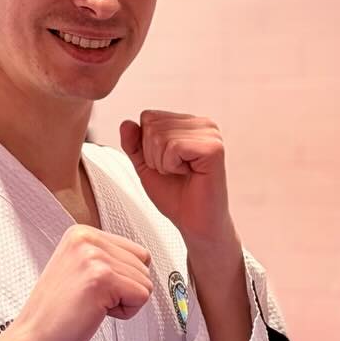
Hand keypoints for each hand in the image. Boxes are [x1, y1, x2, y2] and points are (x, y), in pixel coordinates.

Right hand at [0, 226, 152, 340]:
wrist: (31, 339)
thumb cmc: (56, 314)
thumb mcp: (79, 269)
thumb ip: (107, 258)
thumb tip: (144, 261)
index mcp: (82, 233)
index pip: (137, 252)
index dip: (122, 279)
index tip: (92, 288)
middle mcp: (87, 239)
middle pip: (144, 265)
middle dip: (124, 290)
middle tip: (90, 300)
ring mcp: (93, 257)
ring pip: (145, 282)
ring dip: (123, 302)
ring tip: (90, 305)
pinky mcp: (102, 278)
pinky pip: (141, 296)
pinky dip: (124, 313)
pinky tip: (95, 312)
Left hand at [120, 112, 234, 250]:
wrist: (195, 224)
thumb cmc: (176, 197)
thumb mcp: (146, 167)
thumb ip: (134, 144)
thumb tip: (126, 123)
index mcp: (190, 123)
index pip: (148, 116)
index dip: (146, 146)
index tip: (167, 165)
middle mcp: (203, 124)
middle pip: (152, 125)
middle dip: (153, 155)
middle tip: (174, 172)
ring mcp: (210, 134)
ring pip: (160, 136)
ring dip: (162, 163)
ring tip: (182, 174)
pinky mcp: (214, 148)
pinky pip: (173, 147)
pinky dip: (171, 166)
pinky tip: (189, 174)